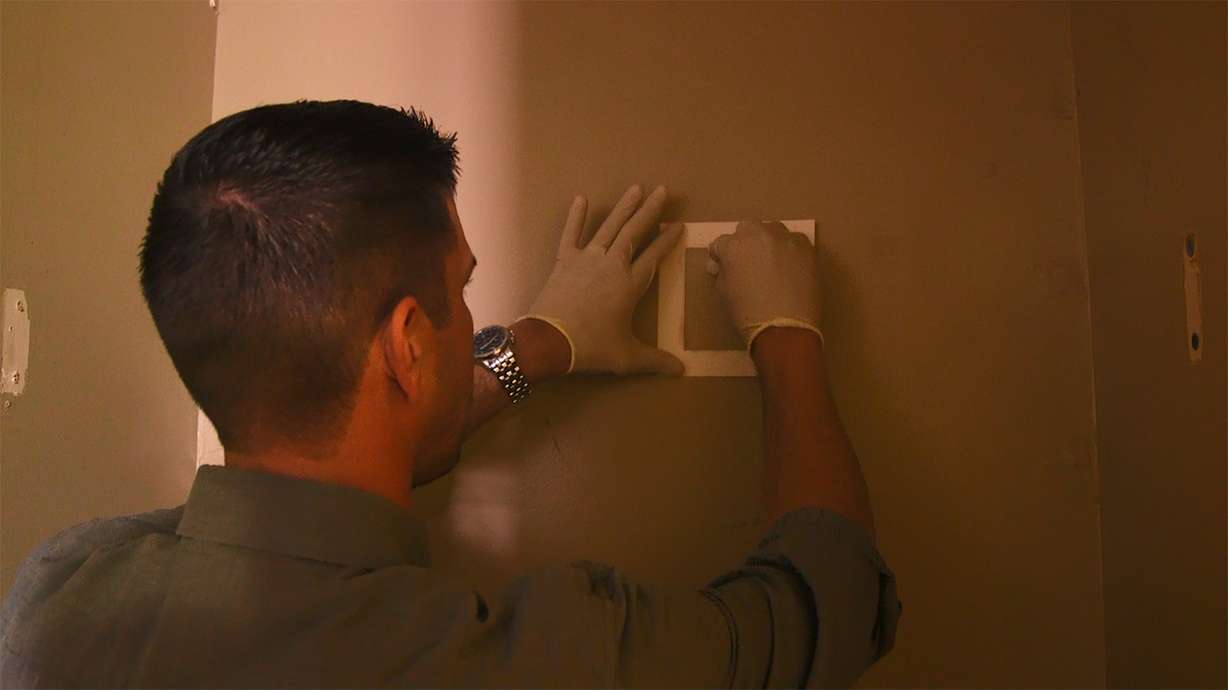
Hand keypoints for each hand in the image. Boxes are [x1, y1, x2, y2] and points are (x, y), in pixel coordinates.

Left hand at [521, 185, 684, 374]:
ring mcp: (587, 259)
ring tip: (636, 188)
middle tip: (662, 190)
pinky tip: (581, 199)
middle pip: (635, 232)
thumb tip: (682, 371)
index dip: (668, 241)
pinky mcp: (564, 261)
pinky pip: (571, 234)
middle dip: (650, 211)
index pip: (655, 256)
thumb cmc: (592, 347)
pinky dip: (576, 216)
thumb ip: (655, 360)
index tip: (679, 225)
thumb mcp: (627, 357)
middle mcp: (612, 264)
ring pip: (609, 226)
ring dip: (623, 207)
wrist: (550, 340)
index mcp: (631, 284)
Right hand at [707, 220, 824, 351]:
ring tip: (771, 262)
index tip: (722, 267)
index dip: (720, 256)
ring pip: (773, 230)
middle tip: (747, 262)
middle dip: (744, 242)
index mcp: (734, 245)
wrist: (784, 328)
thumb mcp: (724, 292)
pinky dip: (790, 250)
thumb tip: (723, 265)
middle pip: (747, 228)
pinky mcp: (807, 248)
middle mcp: (759, 234)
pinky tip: (790, 267)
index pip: (721, 243)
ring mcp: (786, 239)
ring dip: (768, 241)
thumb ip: (723, 271)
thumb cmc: (747, 313)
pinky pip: (795, 241)